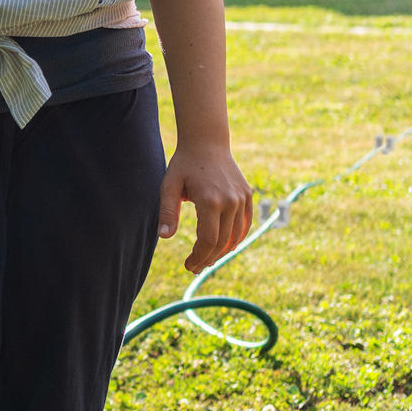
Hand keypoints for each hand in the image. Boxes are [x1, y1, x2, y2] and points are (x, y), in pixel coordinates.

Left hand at [157, 143, 252, 273]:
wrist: (207, 142)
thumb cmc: (184, 164)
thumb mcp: (169, 185)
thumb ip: (167, 211)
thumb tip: (164, 236)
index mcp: (210, 200)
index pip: (208, 240)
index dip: (199, 257)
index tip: (188, 265)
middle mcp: (230, 201)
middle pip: (222, 242)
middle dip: (208, 258)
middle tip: (195, 267)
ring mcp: (242, 199)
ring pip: (235, 237)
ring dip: (221, 252)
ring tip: (206, 259)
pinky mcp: (247, 196)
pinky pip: (244, 225)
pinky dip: (235, 239)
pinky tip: (223, 247)